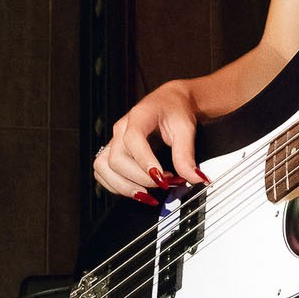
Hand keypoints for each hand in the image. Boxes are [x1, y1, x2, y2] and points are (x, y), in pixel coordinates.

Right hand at [94, 79, 205, 201]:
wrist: (170, 102)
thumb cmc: (174, 110)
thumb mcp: (185, 128)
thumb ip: (187, 154)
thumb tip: (195, 177)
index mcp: (139, 116)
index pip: (133, 139)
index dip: (145, 161)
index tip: (161, 178)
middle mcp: (121, 129)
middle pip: (117, 159)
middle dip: (139, 178)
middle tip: (164, 184)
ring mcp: (114, 140)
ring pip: (103, 167)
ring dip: (124, 186)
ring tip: (147, 194)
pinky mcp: (112, 151)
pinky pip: (103, 172)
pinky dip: (117, 186)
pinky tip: (137, 189)